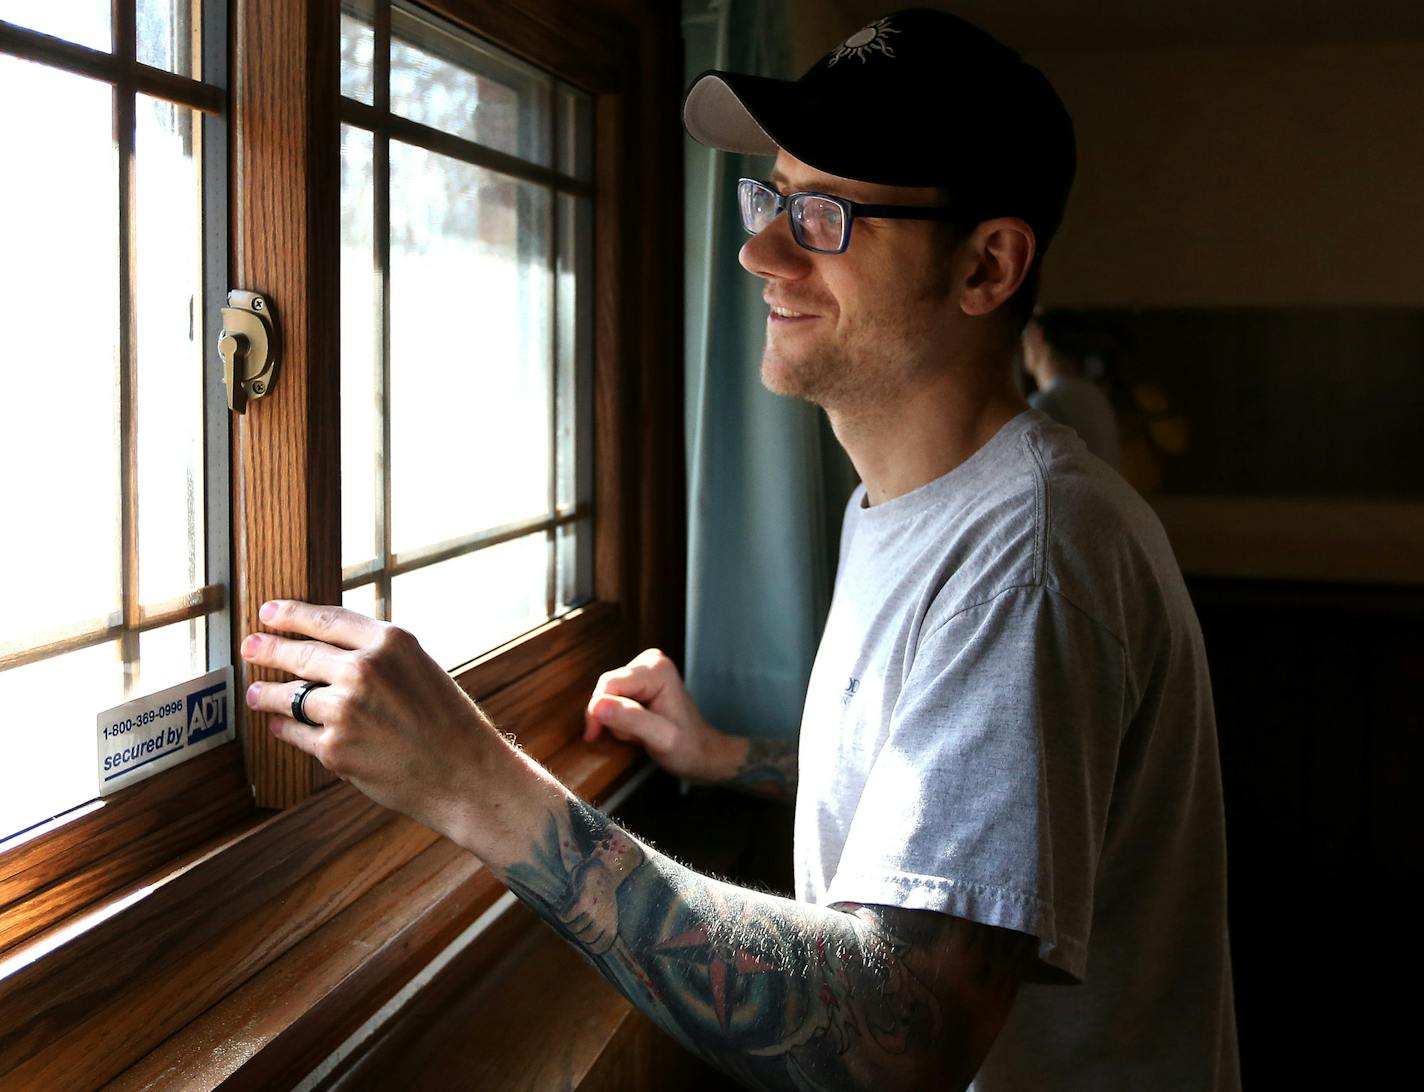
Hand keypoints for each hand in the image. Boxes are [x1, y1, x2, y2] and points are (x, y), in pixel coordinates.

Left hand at [240, 600, 495, 834]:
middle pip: (298, 653)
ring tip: (255, 693)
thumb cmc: (447, 721)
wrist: (463, 773)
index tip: (268, 612)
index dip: (290, 614)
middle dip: (267, 649)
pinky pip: (294, 732)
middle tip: (249, 647)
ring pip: (286, 695)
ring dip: (265, 693)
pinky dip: (284, 728)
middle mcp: (363, 670)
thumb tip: (326, 649)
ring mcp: (344, 710)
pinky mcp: (333, 748)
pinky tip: (278, 726)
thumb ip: (378, 655)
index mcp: (390, 643)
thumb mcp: (419, 668)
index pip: (326, 620)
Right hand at [558, 827, 642, 953]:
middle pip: (583, 938)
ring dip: (568, 921)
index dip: (589, 944)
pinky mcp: (583, 900)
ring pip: (573, 927)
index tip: (584, 934)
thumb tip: (587, 947)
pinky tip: (564, 907)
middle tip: (576, 918)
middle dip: (577, 931)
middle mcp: (604, 920)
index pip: (599, 947)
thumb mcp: (607, 913)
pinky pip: (567, 916)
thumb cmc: (603, 893)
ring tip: (571, 910)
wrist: (605, 867)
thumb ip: (600, 929)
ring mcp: (594, 911)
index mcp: (612, 925)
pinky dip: (562, 913)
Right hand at [583, 649, 732, 782]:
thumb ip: (630, 719)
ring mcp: (644, 669)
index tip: (595, 736)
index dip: (597, 711)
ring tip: (638, 732)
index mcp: (657, 669)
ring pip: (607, 695)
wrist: (702, 752)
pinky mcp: (639, 680)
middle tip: (632, 736)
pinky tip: (636, 726)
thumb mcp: (660, 738)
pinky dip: (618, 717)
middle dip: (611, 716)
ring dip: (615, 719)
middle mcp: (650, 662)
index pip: (609, 685)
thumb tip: (597, 706)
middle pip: (606, 688)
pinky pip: (613, 698)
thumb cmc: (687, 747)